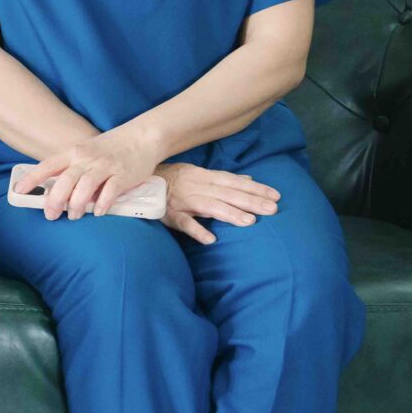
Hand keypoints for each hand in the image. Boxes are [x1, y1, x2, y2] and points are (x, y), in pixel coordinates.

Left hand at [21, 127, 163, 219]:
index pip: (48, 166)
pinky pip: (110, 191)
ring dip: (76, 204)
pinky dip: (102, 203)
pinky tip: (97, 212)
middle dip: (55, 199)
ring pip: (85, 186)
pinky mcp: (124, 175)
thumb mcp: (86, 152)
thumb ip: (71, 168)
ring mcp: (106, 166)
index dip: (32, 179)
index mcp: (74, 153)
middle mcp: (87, 159)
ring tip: (74, 215)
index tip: (19, 191)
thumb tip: (53, 191)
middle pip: (66, 180)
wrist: (143, 136)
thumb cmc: (111, 148)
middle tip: (50, 214)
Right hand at [159, 162, 280, 245]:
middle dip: (251, 201)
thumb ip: (222, 178)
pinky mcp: (168, 215)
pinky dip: (196, 230)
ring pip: (209, 206)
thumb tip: (248, 180)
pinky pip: (183, 223)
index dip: (255, 188)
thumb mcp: (197, 173)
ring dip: (230, 214)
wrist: (135, 181)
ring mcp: (182, 201)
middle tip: (273, 209)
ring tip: (250, 222)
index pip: (233, 182)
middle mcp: (195, 186)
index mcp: (203, 176)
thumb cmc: (170, 178)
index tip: (275, 195)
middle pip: (227, 194)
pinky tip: (210, 240)